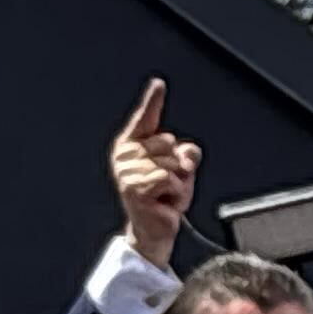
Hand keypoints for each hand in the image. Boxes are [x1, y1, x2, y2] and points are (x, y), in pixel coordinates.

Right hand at [111, 77, 197, 265]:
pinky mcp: (136, 188)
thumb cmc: (163, 198)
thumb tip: (187, 153)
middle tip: (167, 184)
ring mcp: (128, 172)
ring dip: (178, 182)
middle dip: (177, 165)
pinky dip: (176, 192)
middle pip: (168, 143)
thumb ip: (186, 153)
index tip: (159, 84)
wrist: (153, 229)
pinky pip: (170, 178)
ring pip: (172, 163)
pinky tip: (164, 202)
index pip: (146, 118)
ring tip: (165, 194)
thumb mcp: (180, 170)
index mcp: (131, 146)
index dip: (153, 101)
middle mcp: (125, 156)